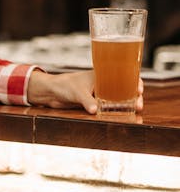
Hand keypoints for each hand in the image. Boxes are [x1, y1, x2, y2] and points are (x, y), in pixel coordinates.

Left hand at [25, 67, 142, 113]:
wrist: (51, 92)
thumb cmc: (64, 85)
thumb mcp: (77, 93)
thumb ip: (87, 101)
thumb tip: (96, 110)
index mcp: (102, 74)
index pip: (123, 75)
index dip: (134, 81)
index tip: (140, 89)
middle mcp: (103, 83)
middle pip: (124, 89)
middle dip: (134, 96)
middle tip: (139, 105)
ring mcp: (99, 93)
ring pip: (118, 99)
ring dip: (127, 105)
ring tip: (135, 111)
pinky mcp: (94, 103)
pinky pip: (109, 107)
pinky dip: (116, 111)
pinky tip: (123, 116)